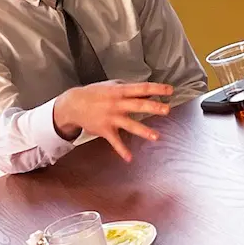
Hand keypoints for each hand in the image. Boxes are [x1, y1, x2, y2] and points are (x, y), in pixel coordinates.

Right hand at [52, 81, 173, 161]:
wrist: (74, 104)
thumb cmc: (95, 93)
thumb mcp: (111, 86)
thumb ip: (128, 89)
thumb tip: (147, 91)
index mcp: (120, 91)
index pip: (141, 88)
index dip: (156, 89)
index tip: (169, 90)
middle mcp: (116, 104)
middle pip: (137, 105)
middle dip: (153, 107)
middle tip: (167, 110)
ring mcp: (111, 117)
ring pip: (129, 125)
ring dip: (143, 131)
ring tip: (156, 137)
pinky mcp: (105, 130)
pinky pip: (115, 141)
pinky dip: (121, 150)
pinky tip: (129, 158)